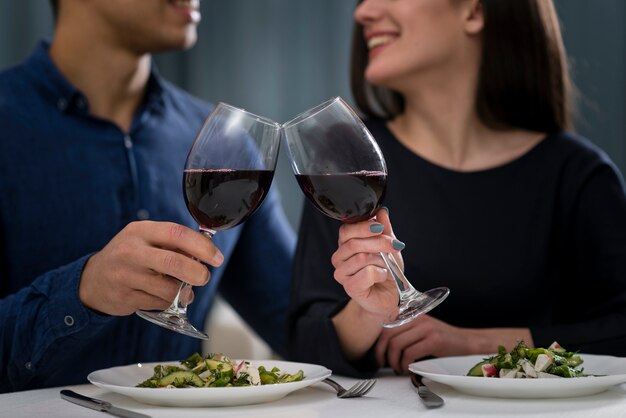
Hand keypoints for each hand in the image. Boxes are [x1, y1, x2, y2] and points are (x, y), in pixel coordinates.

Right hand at [79, 221, 223, 315]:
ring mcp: (125, 276)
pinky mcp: (124, 298)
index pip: (177, 234)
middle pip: (174, 262)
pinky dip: (168, 303)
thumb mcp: (146, 240)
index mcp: (140, 231)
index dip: (201, 247)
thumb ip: (173, 244)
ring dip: (183, 293)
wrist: (91, 280)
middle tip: (204, 277)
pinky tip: (161, 296)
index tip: (216, 258)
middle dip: (197, 273)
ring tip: (182, 290)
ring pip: (169, 289)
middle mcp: (130, 251)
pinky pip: (159, 303)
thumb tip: (207, 252)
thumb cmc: (129, 257)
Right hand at [331, 208, 403, 318]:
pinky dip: (380, 273)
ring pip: (361, 258)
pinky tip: (382, 276)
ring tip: (387, 265)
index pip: (346, 229)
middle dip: (378, 242)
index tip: (380, 227)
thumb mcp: (388, 245)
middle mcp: (339, 257)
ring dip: (381, 260)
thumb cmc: (386, 270)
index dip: (364, 226)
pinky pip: (366, 273)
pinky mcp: (349, 287)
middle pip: (354, 243)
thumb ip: (384, 229)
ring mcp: (342, 273)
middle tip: (393, 246)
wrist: (389, 295)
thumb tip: (381, 211)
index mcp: (345, 244)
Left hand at [375, 315, 532, 373]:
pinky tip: (408, 369)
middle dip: (381, 353)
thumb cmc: (443, 341)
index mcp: (411, 314)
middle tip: (383, 365)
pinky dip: (405, 364)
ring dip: (393, 361)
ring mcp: (425, 328)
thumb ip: (405, 333)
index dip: (377, 342)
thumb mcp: (421, 331)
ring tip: (398, 369)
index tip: (378, 355)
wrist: (468, 342)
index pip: (385, 325)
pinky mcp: (434, 340)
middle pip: (387, 334)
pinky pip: (410, 352)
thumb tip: (383, 347)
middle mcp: (417, 318)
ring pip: (396, 344)